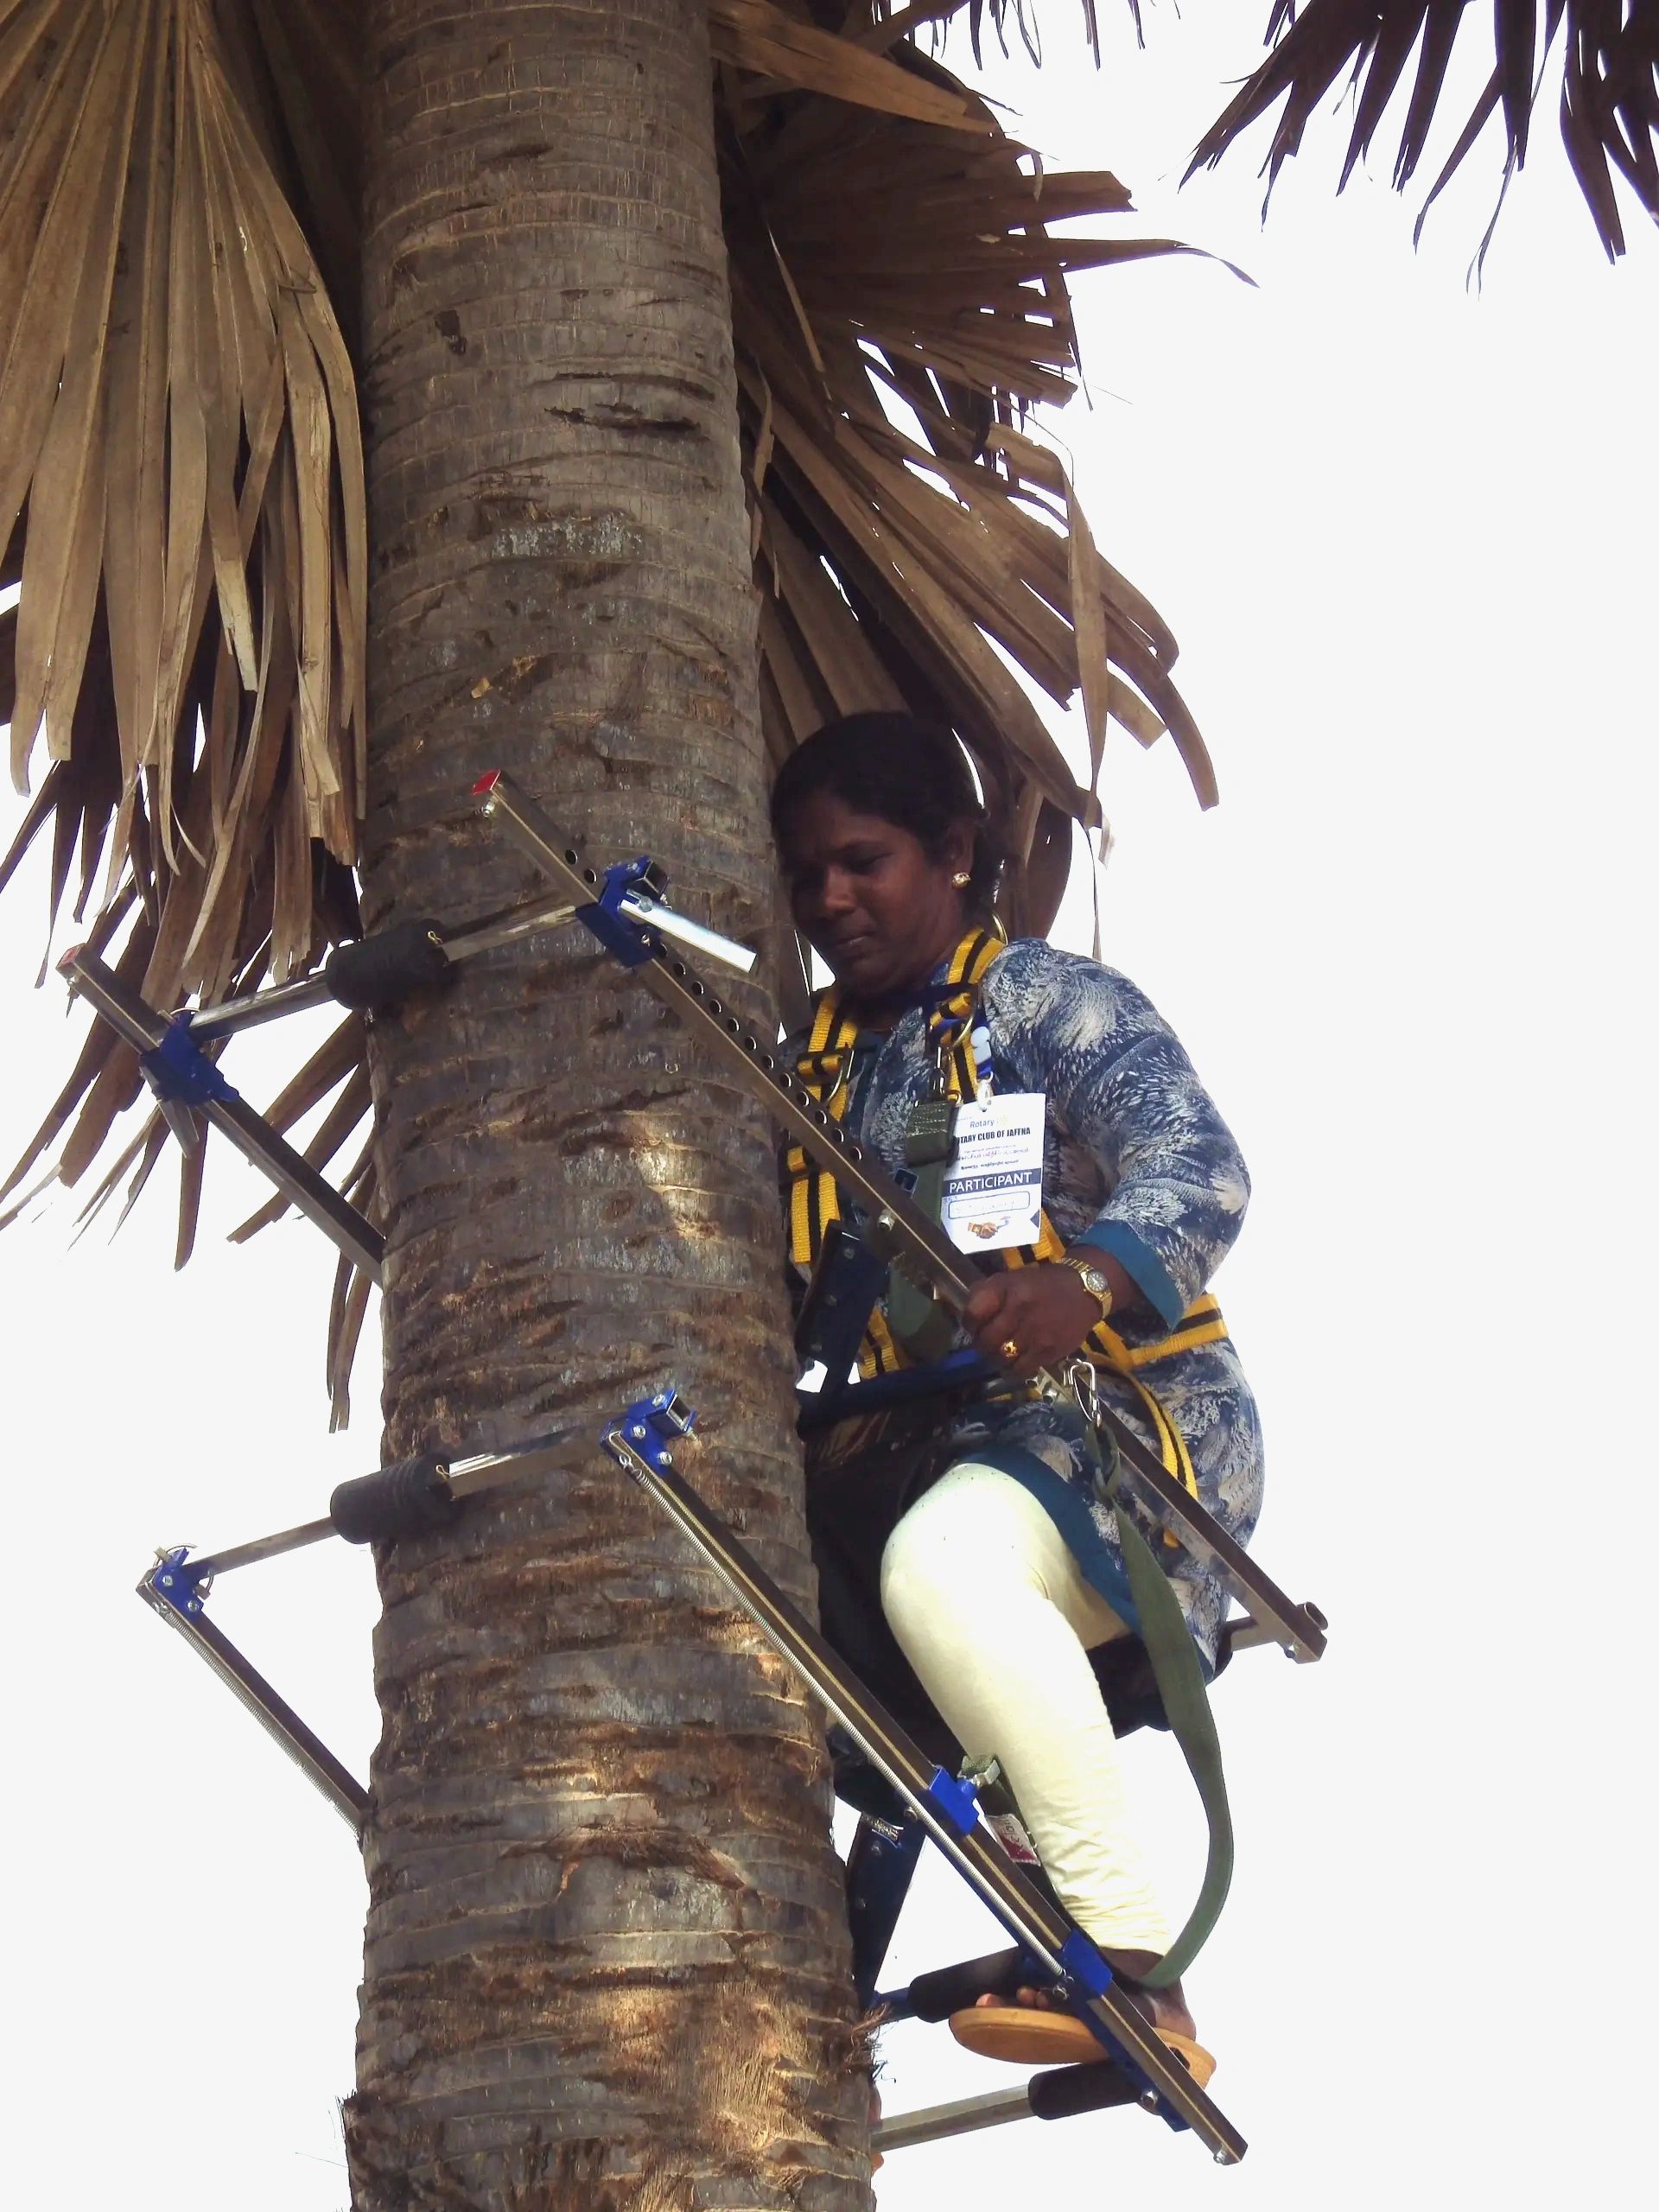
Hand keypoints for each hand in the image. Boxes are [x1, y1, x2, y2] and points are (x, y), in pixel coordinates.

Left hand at [961, 1263, 1101, 1380]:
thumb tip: (967, 1316)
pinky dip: (1015, 1369)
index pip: (972, 1314)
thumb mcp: (1012, 1278)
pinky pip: (1020, 1370)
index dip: (969, 1324)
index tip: (974, 1326)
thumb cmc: (1042, 1284)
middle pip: (985, 1341)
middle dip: (982, 1345)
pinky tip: (1018, 1361)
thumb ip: (987, 1293)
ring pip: (1000, 1359)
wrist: (1084, 1291)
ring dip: (997, 1359)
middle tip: (987, 1343)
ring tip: (1002, 1352)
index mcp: (1006, 1288)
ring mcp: (1035, 1333)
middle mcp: (1019, 1310)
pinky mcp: (1048, 1351)